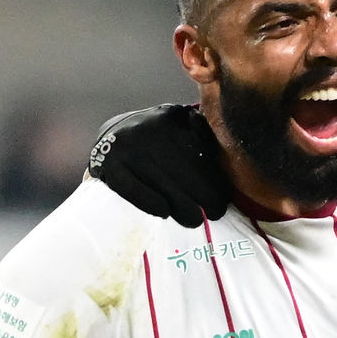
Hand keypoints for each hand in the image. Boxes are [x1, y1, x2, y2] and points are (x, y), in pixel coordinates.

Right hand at [87, 104, 230, 225]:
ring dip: (183, 207)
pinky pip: (133, 189)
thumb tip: (226, 151)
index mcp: (171, 117)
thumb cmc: (158, 141)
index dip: (215, 182)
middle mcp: (149, 129)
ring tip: (194, 219)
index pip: (199, 155)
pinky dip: (150, 202)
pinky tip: (164, 212)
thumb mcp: (180, 127)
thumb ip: (201, 134)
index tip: (223, 201)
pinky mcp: (109, 165)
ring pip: (163, 184)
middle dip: (204, 197)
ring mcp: (127, 147)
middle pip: (185, 172)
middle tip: (214, 214)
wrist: (111, 138)